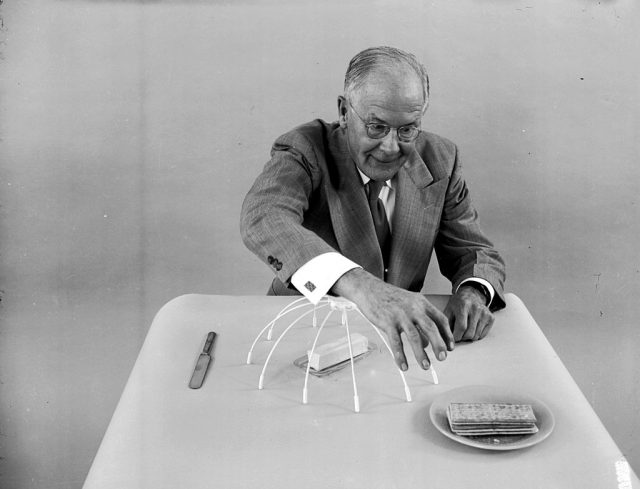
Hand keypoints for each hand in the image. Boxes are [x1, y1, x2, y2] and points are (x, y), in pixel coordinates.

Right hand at [331, 268, 453, 370]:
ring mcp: (400, 315)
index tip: (450, 347)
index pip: (440, 319)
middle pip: (431, 328)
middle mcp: (413, 308)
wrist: (369, 288)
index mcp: (421, 302)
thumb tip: (428, 342)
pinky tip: (403, 365)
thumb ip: (420, 320)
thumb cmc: (389, 297)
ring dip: (421, 354)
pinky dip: (400, 356)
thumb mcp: (409, 303)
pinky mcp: (387, 322)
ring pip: (414, 337)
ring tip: (426, 366)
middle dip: (439, 345)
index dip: (447, 334)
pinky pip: (396, 342)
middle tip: (443, 358)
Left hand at [444, 285, 494, 341]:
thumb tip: (446, 339)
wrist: (471, 295)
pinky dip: (476, 335)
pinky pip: (483, 335)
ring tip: (464, 330)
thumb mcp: (449, 310)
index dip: (456, 336)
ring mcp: (485, 313)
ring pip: (476, 336)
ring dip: (469, 337)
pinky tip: (472, 328)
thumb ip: (446, 323)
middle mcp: (476, 309)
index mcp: (464, 305)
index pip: (461, 327)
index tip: (453, 338)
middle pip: (469, 333)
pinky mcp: (491, 318)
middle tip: (458, 334)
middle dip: (462, 338)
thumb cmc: (458, 304)